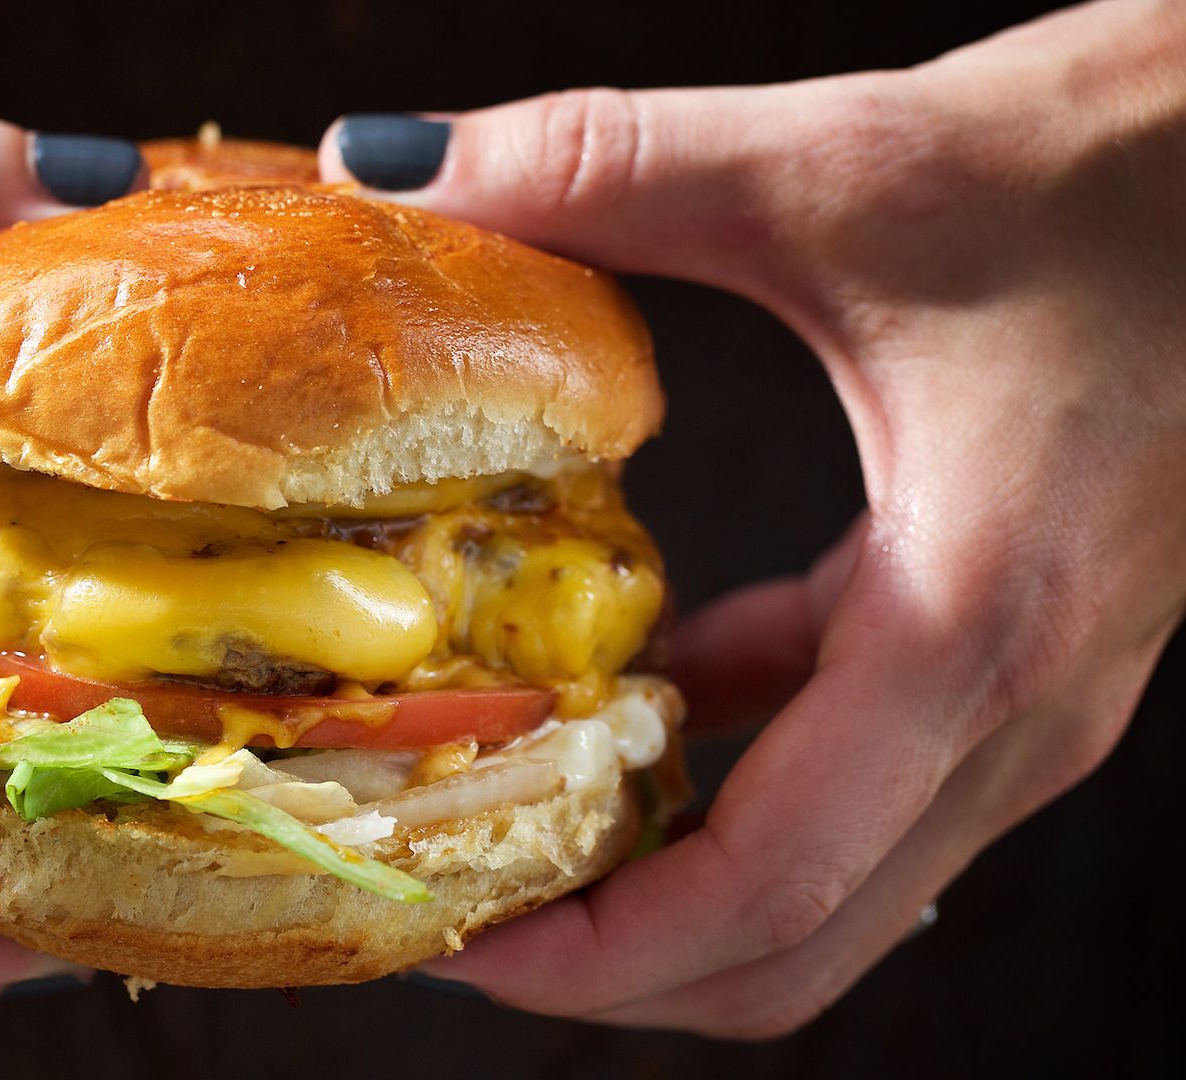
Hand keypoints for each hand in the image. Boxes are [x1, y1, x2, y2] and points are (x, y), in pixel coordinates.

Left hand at [320, 0, 1185, 1035]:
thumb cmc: (1136, 164)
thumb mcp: (842, 166)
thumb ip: (604, 164)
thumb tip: (390, 157)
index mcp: (974, 632)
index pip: (770, 889)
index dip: (599, 952)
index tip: (459, 945)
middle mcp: (1017, 702)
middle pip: (795, 937)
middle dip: (615, 955)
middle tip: (451, 906)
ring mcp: (1026, 685)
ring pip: (831, 874)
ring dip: (667, 873)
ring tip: (509, 817)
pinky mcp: (1008, 634)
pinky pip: (854, 764)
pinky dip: (733, 765)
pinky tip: (639, 690)